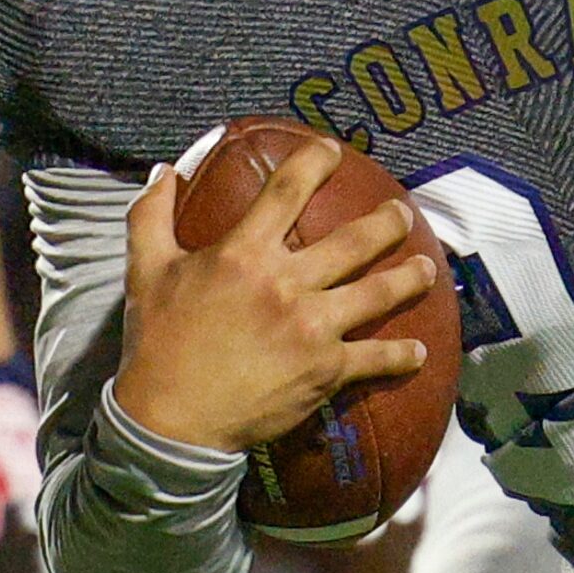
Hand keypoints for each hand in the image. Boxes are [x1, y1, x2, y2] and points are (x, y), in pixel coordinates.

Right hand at [112, 138, 435, 452]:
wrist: (171, 422)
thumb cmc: (158, 343)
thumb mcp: (145, 271)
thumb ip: (151, 216)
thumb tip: (163, 171)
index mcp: (244, 254)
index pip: (286, 191)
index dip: (313, 162)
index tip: (332, 150)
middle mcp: (287, 284)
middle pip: (354, 241)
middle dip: (387, 222)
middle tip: (402, 213)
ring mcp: (312, 328)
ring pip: (378, 293)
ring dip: (410, 277)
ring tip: (428, 268)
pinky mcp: (326, 370)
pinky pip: (375, 358)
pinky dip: (402, 356)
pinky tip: (421, 353)